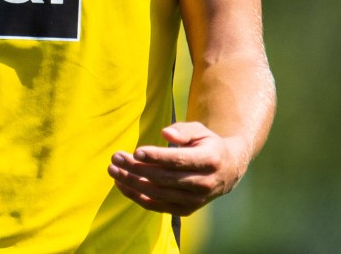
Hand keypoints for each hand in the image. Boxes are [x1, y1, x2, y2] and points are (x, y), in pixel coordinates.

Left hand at [107, 121, 244, 214]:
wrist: (227, 171)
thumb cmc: (207, 145)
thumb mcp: (200, 131)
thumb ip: (183, 130)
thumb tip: (165, 133)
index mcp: (209, 160)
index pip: (178, 160)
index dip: (156, 157)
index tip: (136, 151)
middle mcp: (203, 183)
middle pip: (164, 178)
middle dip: (137, 168)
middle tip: (116, 157)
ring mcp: (194, 200)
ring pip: (157, 194)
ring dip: (132, 183)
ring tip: (113, 170)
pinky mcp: (185, 210)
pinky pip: (157, 206)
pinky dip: (137, 197)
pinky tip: (121, 184)